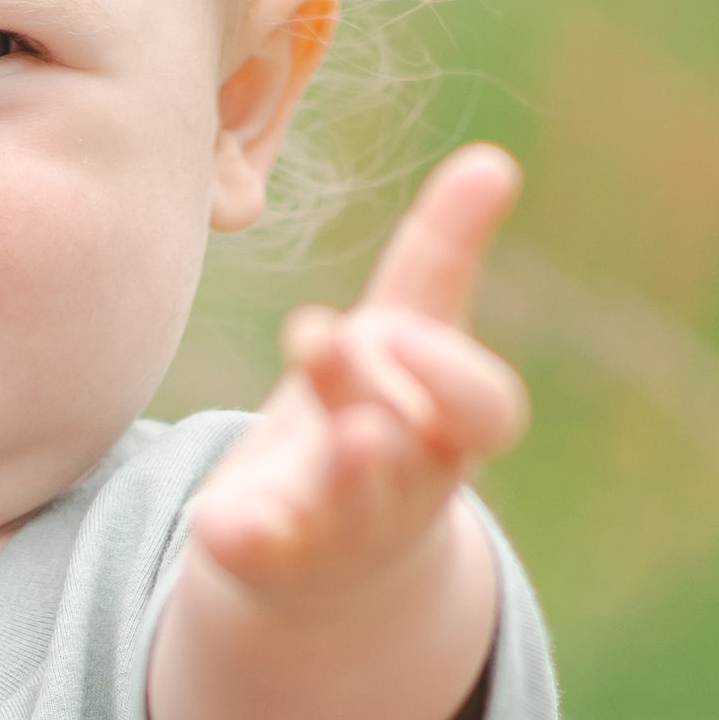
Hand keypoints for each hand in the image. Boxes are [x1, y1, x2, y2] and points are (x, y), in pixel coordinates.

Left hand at [185, 143, 529, 604]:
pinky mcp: (273, 561)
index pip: (484, 412)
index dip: (450, 376)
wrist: (322, 553)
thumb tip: (495, 158)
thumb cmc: (376, 416)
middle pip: (407, 448)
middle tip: (314, 334)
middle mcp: (407, 488)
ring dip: (342, 473)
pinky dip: (250, 542)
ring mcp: (343, 535)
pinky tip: (223, 522)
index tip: (399, 327)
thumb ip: (443, 257)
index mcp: (449, 432)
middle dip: (365, 394)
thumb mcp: (407, 336)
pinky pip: (266, 559)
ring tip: (329, 431)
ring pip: (354, 511)